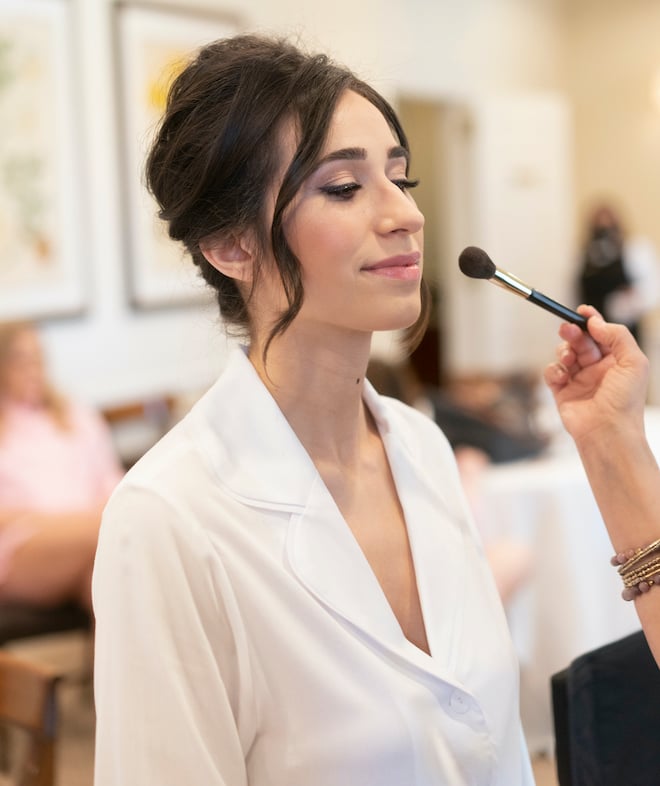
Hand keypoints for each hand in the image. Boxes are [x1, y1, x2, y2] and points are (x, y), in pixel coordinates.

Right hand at [543, 305, 648, 441]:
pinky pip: (552, 373)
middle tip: (568, 328)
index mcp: (617, 361)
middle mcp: (598, 369)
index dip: (592, 320)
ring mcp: (579, 380)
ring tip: (568, 359)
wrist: (607, 432)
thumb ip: (617, 336)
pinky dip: (554, 370)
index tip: (582, 311)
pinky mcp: (562, 392)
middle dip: (573, 332)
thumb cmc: (625, 402)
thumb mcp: (634, 361)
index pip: (602, 334)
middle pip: (581, 341)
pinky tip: (562, 376)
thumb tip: (596, 322)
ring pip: (564, 354)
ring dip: (564, 351)